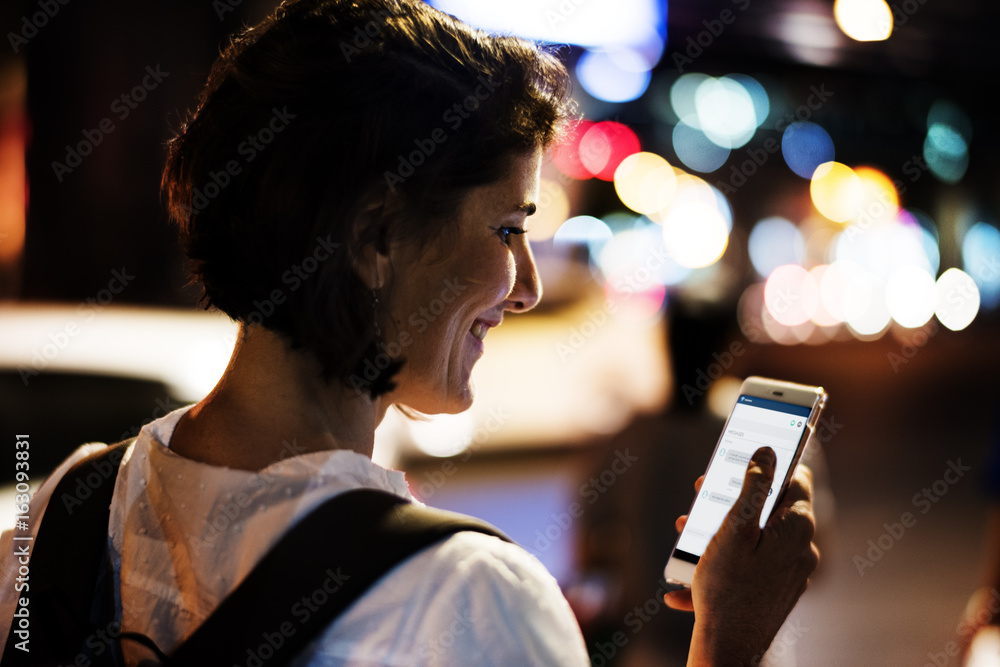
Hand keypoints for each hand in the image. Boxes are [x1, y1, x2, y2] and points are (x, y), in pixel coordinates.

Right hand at [665, 447, 819, 665]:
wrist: (729, 648)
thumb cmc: (728, 587)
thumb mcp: (735, 527)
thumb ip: (754, 485)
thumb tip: (768, 451)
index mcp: (796, 527)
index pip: (797, 479)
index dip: (773, 464)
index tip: (748, 457)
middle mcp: (801, 549)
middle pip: (771, 509)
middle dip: (734, 500)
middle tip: (703, 496)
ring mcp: (791, 573)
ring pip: (758, 539)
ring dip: (722, 533)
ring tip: (687, 536)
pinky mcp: (777, 593)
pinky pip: (751, 568)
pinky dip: (724, 565)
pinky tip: (689, 581)